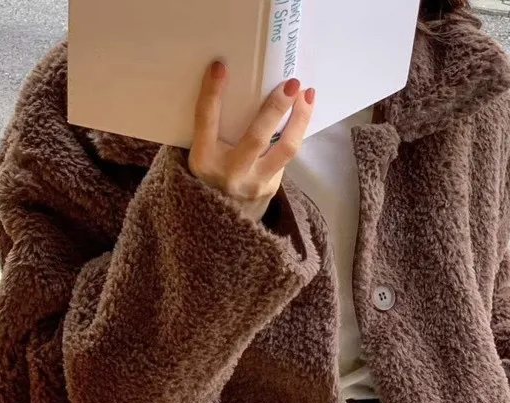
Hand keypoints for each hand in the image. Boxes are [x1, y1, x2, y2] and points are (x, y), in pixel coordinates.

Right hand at [188, 61, 315, 221]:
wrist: (220, 227)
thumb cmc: (210, 180)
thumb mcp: (202, 156)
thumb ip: (213, 129)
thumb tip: (230, 84)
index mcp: (203, 161)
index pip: (206, 122)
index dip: (212, 94)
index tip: (220, 68)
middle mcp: (229, 174)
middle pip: (257, 137)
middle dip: (275, 108)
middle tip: (291, 83)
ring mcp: (254, 184)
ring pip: (285, 150)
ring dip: (300, 120)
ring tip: (307, 96)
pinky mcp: (271, 189)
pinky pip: (285, 157)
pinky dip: (294, 134)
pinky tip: (300, 116)